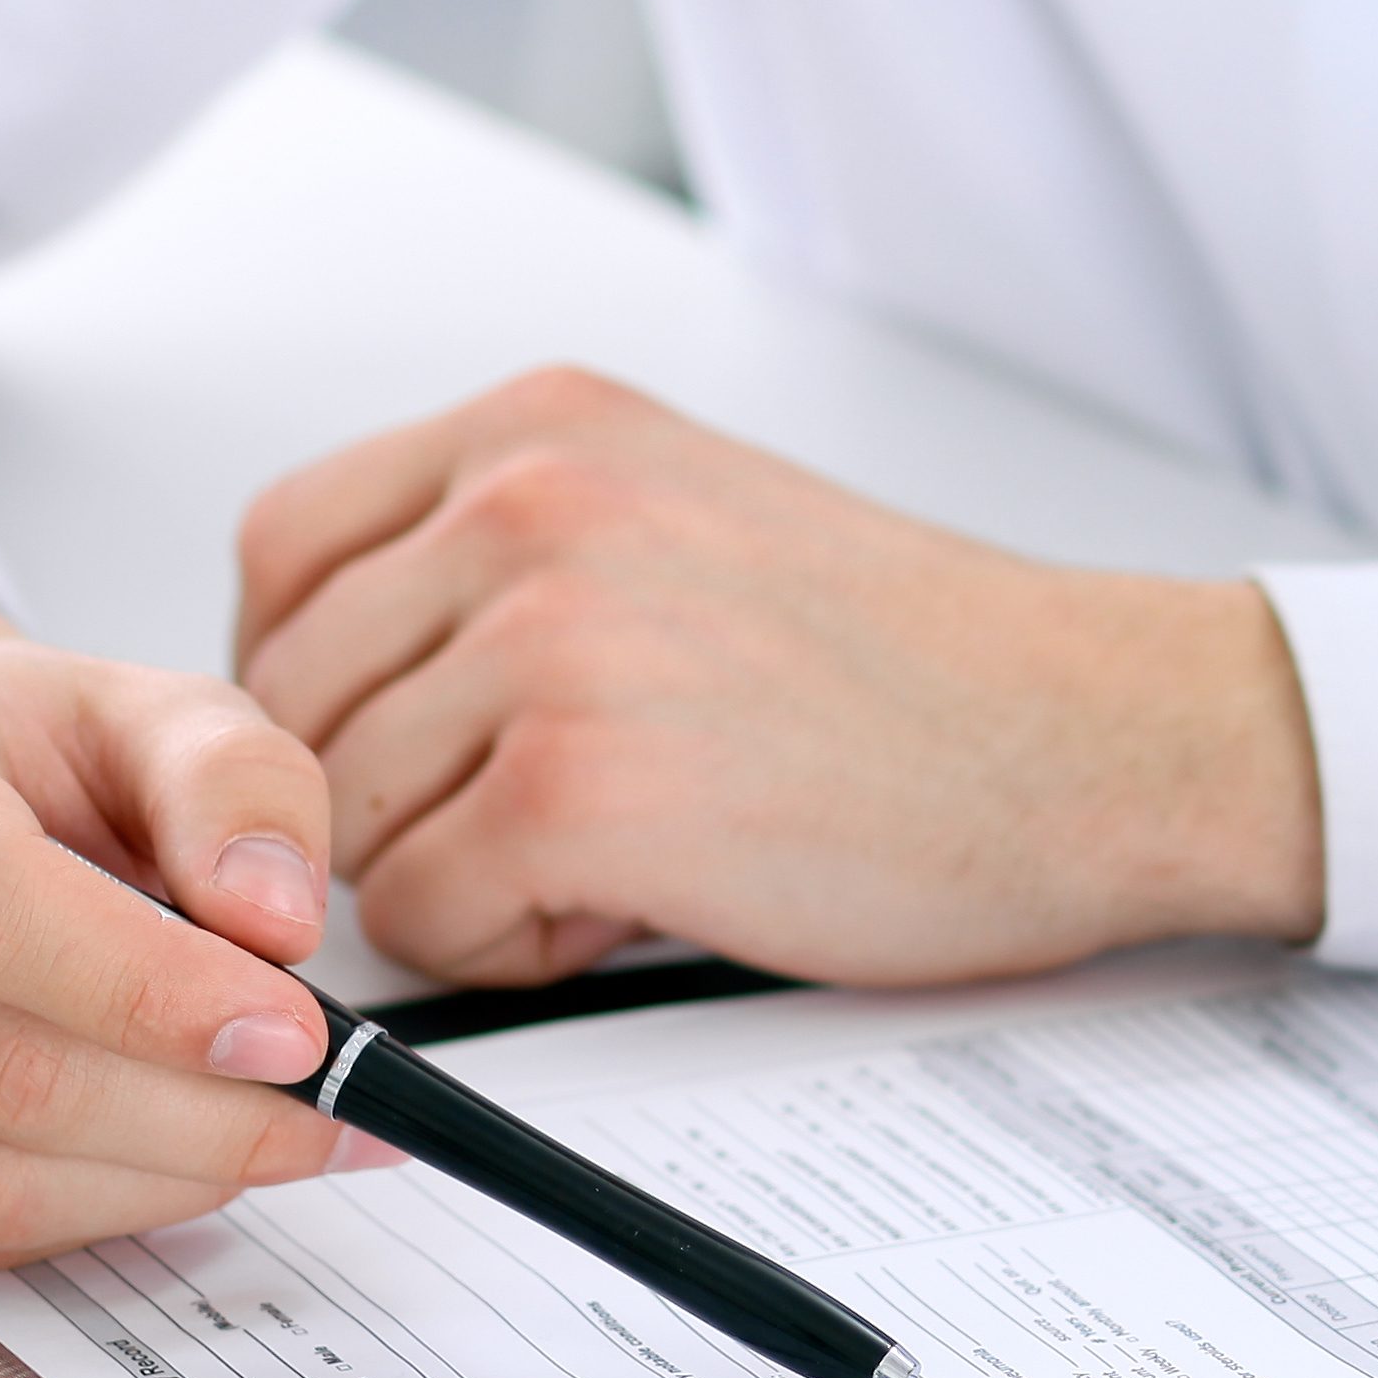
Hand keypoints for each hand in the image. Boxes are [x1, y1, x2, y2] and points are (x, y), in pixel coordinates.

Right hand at [0, 577, 352, 1263]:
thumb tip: (276, 919)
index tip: (296, 1034)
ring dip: (158, 1181)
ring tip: (264, 1133)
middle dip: (201, 1116)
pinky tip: (159, 1157)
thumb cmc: (23, 759)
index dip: (151, 992)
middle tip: (327, 1111)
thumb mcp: (156, 713)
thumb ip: (241, 785)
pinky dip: (87, 1217)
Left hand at [227, 367, 1323, 989]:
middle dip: (392, 794)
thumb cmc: (920, 664)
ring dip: (457, 874)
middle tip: (544, 824)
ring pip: (343, 820)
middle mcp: (528, 505)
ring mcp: (546, 642)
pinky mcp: (574, 790)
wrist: (1094, 737)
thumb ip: (507, 555)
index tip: (406, 737)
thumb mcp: (683, 516)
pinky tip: (639, 908)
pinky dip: (510, 949)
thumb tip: (333, 689)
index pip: (284, 549)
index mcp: (545, 428)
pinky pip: (420, 918)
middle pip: (294, 700)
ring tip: (618, 856)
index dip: (320, 676)